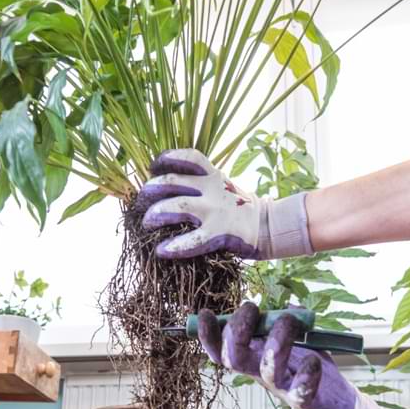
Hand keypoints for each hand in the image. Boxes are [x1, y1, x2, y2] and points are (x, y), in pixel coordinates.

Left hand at [137, 149, 262, 258]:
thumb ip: (199, 185)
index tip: (153, 166)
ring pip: (179, 205)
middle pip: (174, 181)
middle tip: (141, 201)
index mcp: (212, 175)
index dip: (168, 158)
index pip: (189, 158)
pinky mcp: (220, 233)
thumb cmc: (237, 209)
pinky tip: (162, 250)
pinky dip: (175, 246)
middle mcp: (212, 188)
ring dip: (158, 213)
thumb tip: (164, 187)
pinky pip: (193, 239)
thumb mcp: (221, 188)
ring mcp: (215, 210)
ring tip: (147, 223)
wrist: (268, 227)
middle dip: (152, 189)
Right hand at [199, 302, 378, 408]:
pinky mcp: (303, 398)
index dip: (208, 335)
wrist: (334, 400)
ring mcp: (280, 387)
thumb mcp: (292, 337)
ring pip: (266, 370)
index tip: (205, 313)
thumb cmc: (307, 364)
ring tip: (289, 321)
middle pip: (233, 359)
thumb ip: (283, 320)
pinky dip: (307, 375)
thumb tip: (283, 303)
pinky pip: (300, 390)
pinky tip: (314, 360)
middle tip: (251, 308)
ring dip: (276, 342)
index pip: (220, 350)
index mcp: (252, 357)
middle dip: (236, 331)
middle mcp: (259, 372)